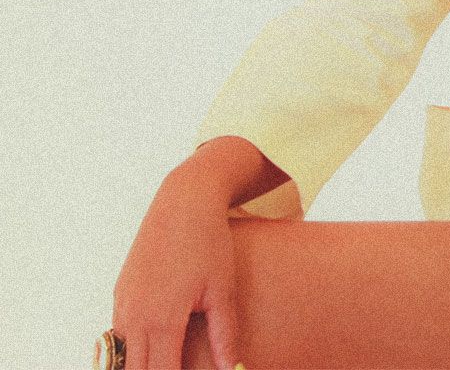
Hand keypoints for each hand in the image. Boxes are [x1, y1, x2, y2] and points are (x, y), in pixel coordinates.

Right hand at [112, 168, 244, 369]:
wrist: (184, 201)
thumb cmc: (209, 243)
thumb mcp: (223, 289)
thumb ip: (225, 335)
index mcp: (161, 320)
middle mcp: (134, 317)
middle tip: (179, 365)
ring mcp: (122, 304)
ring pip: (122, 358)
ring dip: (142, 364)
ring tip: (169, 358)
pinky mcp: (120, 292)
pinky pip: (119, 334)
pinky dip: (134, 346)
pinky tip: (156, 345)